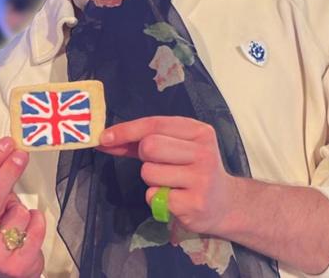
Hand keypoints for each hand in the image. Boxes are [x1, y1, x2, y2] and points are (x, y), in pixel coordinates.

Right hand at [0, 137, 44, 277]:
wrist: (6, 273)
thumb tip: (5, 150)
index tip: (6, 143)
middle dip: (8, 171)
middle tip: (22, 153)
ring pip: (19, 214)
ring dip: (24, 209)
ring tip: (19, 219)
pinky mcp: (16, 265)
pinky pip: (35, 229)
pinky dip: (38, 221)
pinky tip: (31, 228)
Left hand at [97, 116, 237, 235]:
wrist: (224, 204)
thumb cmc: (192, 170)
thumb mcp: (176, 148)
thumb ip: (142, 142)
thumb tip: (105, 139)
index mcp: (199, 131)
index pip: (155, 124)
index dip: (126, 130)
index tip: (105, 137)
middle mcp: (203, 152)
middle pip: (150, 146)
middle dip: (144, 157)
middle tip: (159, 164)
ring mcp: (201, 179)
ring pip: (149, 172)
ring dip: (151, 180)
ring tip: (170, 183)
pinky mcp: (194, 203)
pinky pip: (153, 196)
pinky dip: (156, 198)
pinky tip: (175, 198)